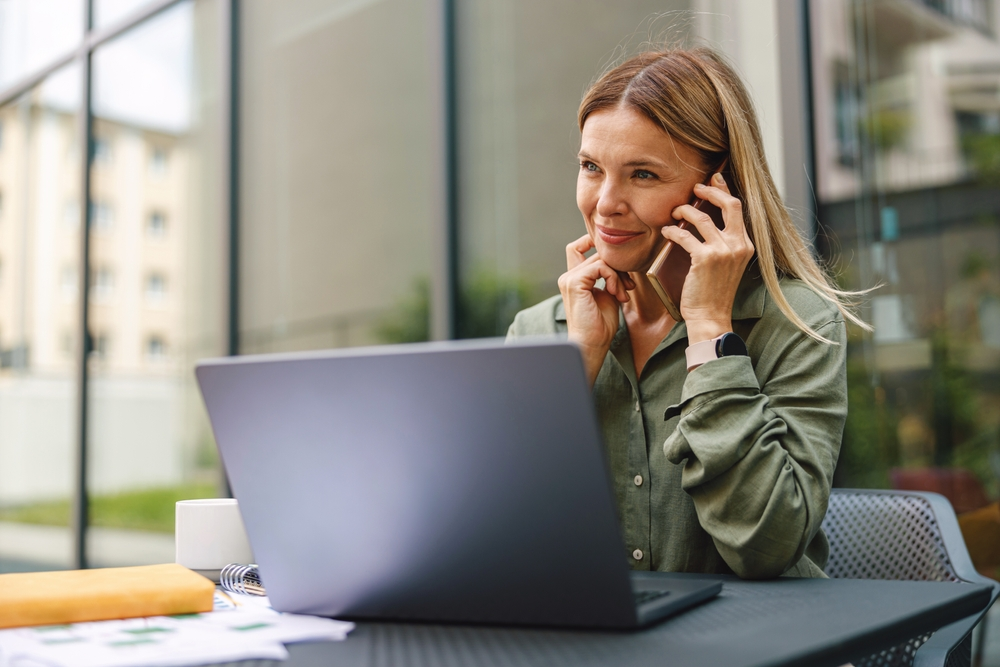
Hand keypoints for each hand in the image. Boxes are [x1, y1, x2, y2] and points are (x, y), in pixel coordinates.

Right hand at [558, 234, 634, 385]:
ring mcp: (569, 279)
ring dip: (618, 275)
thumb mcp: (607, 294)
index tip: (619, 261)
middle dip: (618, 267)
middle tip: (628, 286)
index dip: (595, 244)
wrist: (592, 344)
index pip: (578, 246)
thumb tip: (620, 262)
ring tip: (622, 294)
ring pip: (601, 259)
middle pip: (597, 253)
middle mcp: (568, 276)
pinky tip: (616, 293)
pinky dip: (614, 278)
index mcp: (573, 279)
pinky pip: (600, 267)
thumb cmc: (600, 325)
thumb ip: (609, 276)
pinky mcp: (574, 283)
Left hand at [661, 172, 753, 343]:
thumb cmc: (712, 293)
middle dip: (710, 191)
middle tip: (695, 188)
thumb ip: (722, 243)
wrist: (710, 317)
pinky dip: (672, 231)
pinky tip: (666, 231)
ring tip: (674, 211)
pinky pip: (685, 236)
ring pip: (701, 218)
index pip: (737, 209)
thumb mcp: (725, 265)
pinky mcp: (705, 259)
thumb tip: (706, 221)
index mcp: (746, 245)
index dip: (724, 190)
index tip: (714, 179)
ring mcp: (723, 251)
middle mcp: (739, 245)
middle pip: (729, 204)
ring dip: (684, 210)